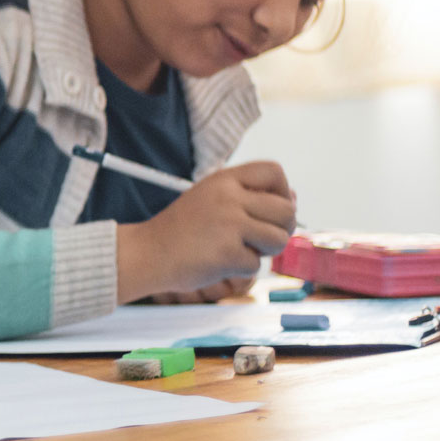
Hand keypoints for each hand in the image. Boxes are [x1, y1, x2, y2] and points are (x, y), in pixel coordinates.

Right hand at [117, 161, 295, 302]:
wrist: (146, 253)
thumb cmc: (181, 230)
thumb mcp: (211, 199)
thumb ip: (248, 196)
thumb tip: (292, 198)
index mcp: (223, 180)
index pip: (273, 171)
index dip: (282, 191)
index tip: (270, 208)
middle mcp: (228, 197)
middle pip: (286, 210)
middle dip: (281, 228)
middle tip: (260, 238)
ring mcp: (228, 224)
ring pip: (279, 239)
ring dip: (264, 251)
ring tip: (238, 249)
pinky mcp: (228, 253)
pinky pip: (256, 264)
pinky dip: (241, 268)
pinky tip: (218, 262)